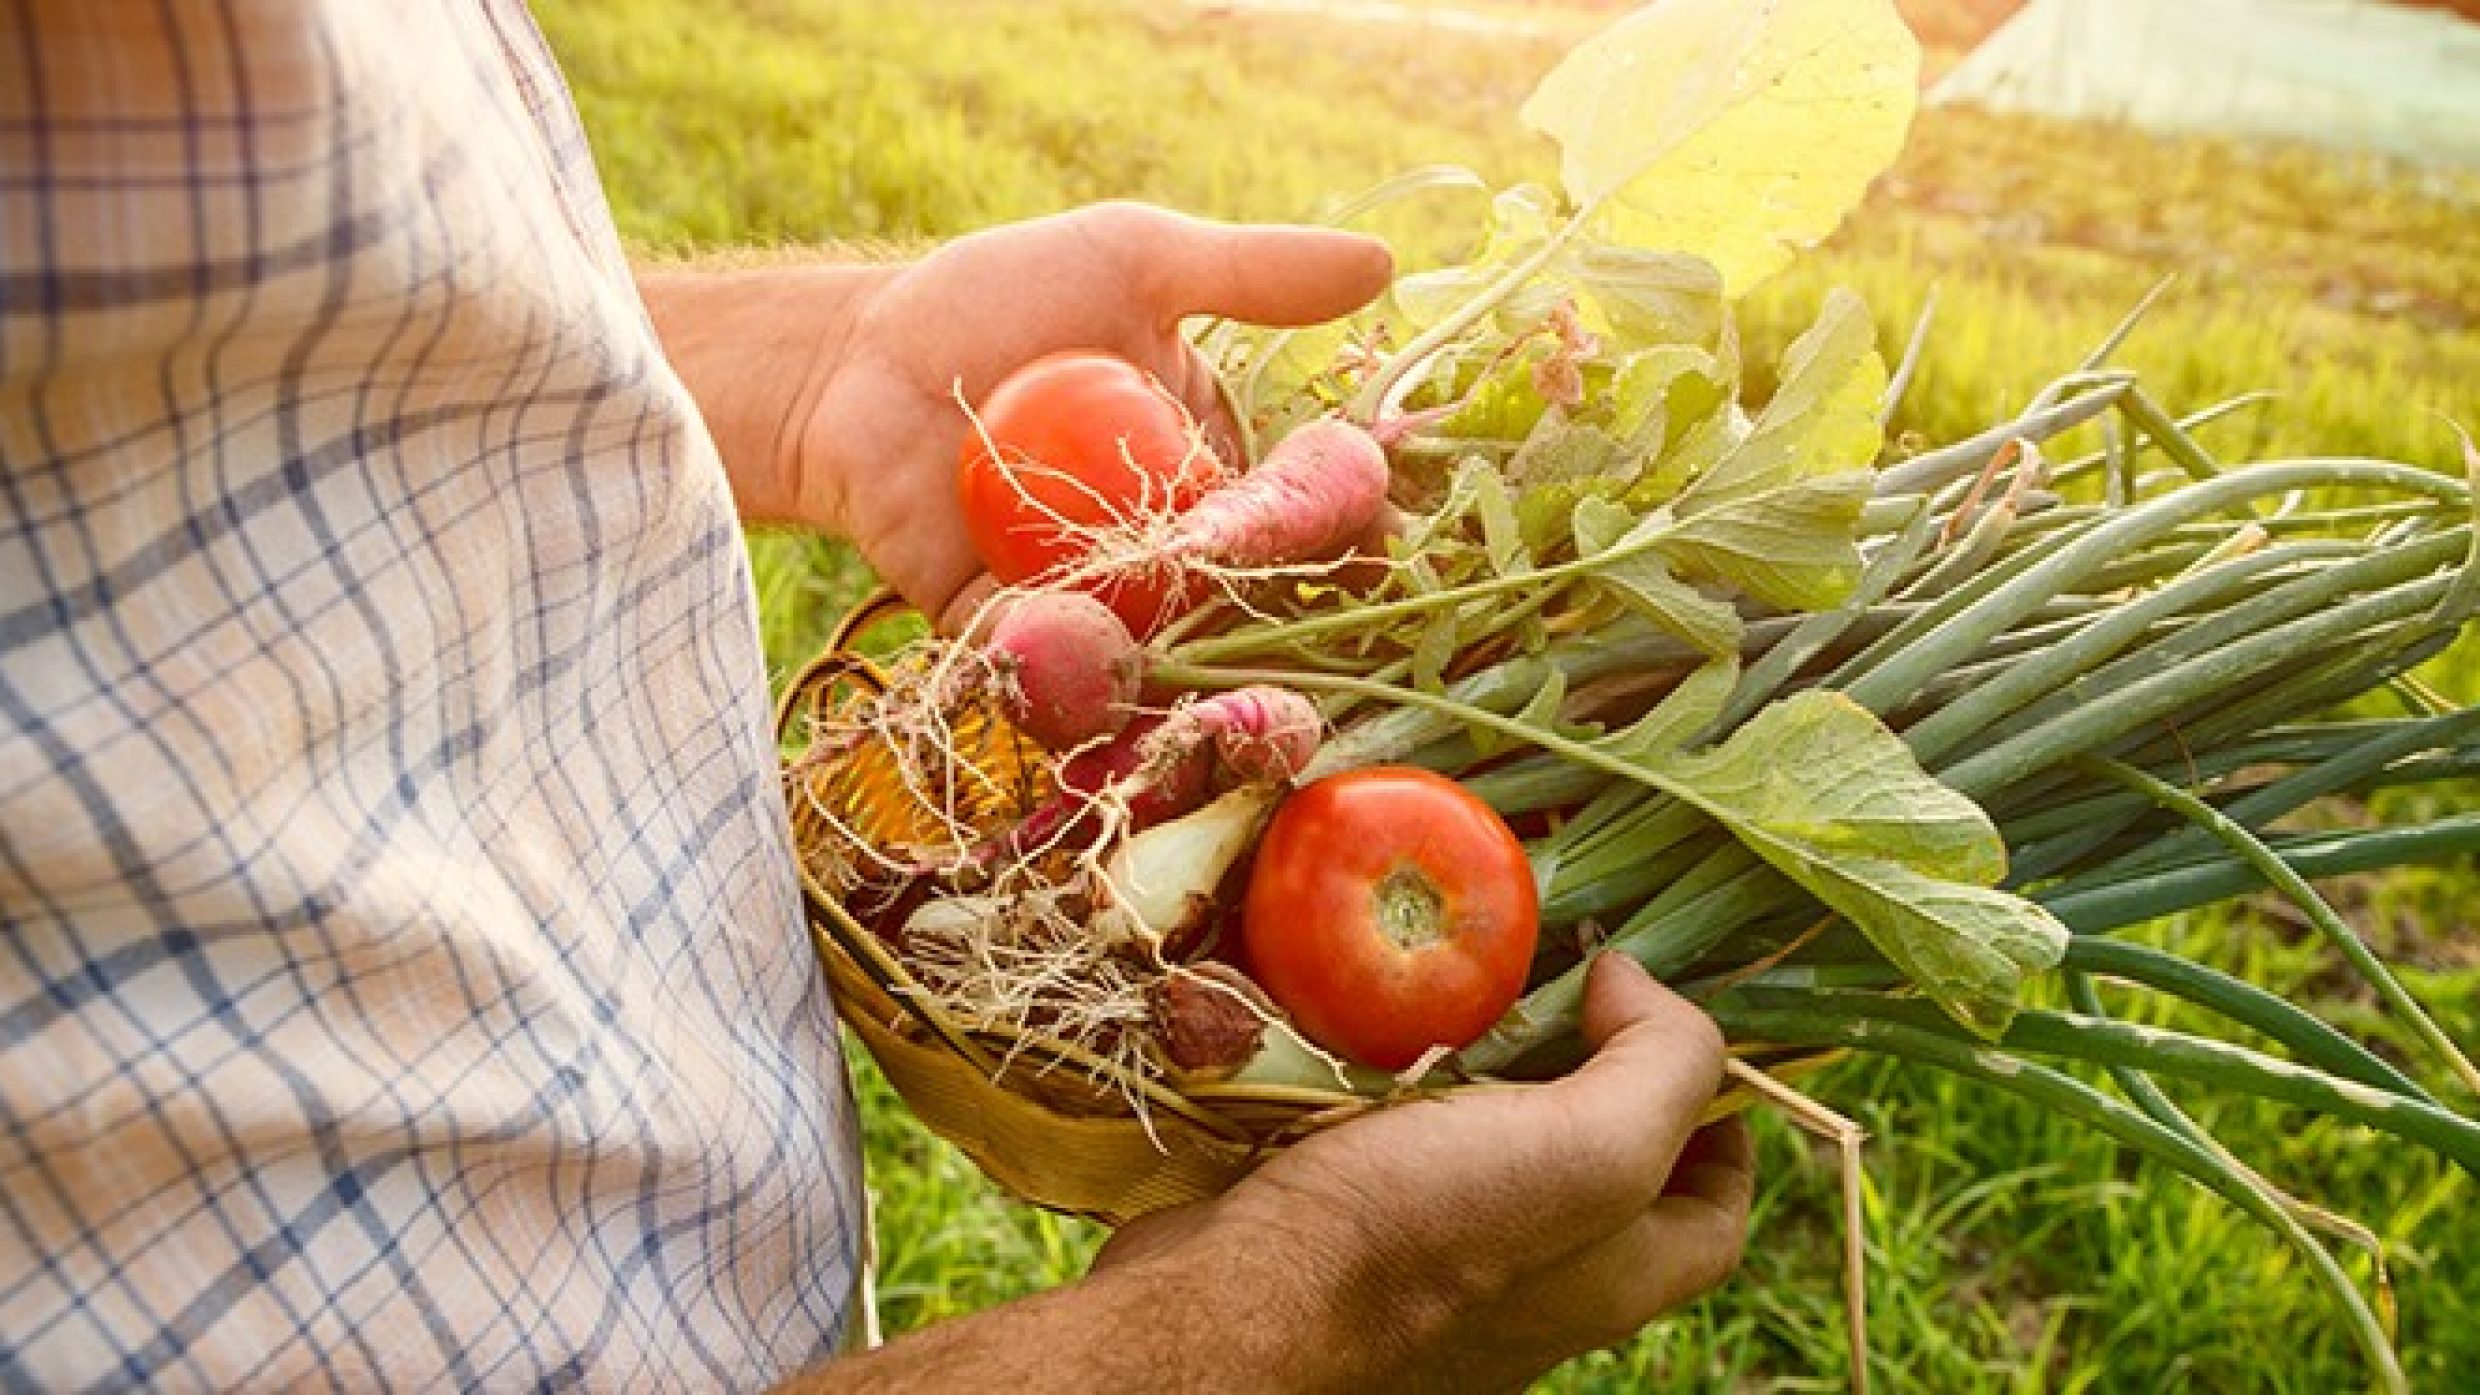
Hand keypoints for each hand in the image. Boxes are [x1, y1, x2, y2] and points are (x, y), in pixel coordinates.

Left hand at [646, 203, 1391, 631]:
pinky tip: (1098, 646)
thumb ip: (1253, 273)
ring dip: (1199, 656)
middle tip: (1278, 571)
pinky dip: (1084, 667)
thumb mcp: (1133, 261)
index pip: (1306, 503)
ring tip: (1215, 649)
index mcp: (1217, 462)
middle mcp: (1173, 546)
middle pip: (1252, 593)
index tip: (1377, 526)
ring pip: (1171, 649)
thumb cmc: (998, 297)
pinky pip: (1064, 669)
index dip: (1345, 519)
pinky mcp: (1016, 638)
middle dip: (1281, 598)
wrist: (856, 361)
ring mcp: (1099, 600)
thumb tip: (1386, 262)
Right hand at [1096, 953, 1754, 1393]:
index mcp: (1618, 1277)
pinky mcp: (1351, 1228)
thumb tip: (1634, 981)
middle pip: (1602, 1163)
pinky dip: (1395, 1080)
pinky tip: (1375, 1030)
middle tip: (1557, 978)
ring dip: (1483, 1060)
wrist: (1233, 1306)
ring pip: (1490, 1143)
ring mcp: (1440, 1260)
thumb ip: (1659, 1065)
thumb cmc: (1421, 1238)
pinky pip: (1395, 1144)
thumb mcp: (1592, 1150)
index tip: (1674, 1025)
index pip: (1717, 1208)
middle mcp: (1540, 1282)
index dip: (1722, 1116)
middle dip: (1590, 1063)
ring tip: (1462, 986)